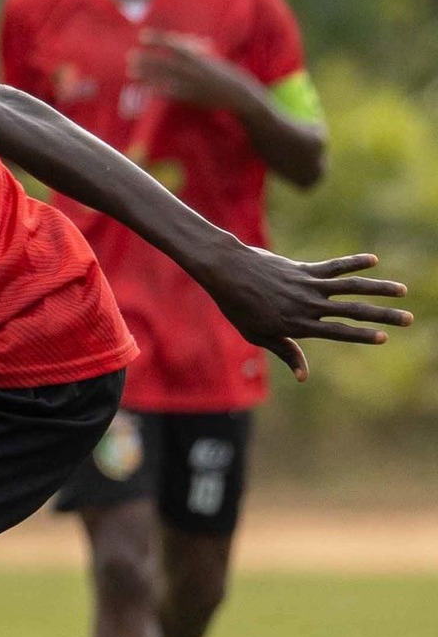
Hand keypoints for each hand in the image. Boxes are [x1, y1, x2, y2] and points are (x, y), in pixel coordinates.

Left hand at [128, 31, 257, 111]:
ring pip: (162, 77)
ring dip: (145, 74)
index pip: (173, 45)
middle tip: (130, 56)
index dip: (157, 39)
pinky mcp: (189, 97)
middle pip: (164, 62)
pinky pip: (168, 92)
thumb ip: (192, 50)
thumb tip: (176, 40)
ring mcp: (189, 83)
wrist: (236, 93)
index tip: (142, 36)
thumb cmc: (222, 73)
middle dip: (146, 59)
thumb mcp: (208, 58)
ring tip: (131, 71)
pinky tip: (144, 88)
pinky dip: (155, 89)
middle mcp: (192, 69)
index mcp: (198, 57)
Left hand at [198, 246, 410, 379]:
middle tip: (408, 319)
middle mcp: (308, 306)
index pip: (338, 333)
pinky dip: (354, 262)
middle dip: (383, 316)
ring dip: (379, 288)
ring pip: (351, 287)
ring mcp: (308, 286)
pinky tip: (374, 260)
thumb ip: (286, 352)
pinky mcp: (304, 269)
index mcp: (298, 325)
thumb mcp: (259, 335)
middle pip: (353, 312)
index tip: (384, 337)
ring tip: (402, 290)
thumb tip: (304, 376)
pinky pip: (334, 266)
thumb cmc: (239, 308)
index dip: (362, 335)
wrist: (228, 273)